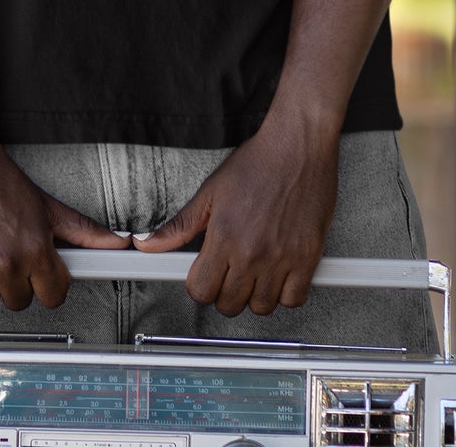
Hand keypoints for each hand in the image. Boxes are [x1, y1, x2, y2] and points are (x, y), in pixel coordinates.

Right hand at [0, 132, 128, 310]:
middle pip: (19, 302)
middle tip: (6, 251)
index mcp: (36, 249)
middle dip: (15, 281)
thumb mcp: (46, 205)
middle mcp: (7, 262)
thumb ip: (84, 230)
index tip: (38, 272)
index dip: (46, 284)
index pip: (53, 296)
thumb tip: (118, 244)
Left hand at [135, 113, 338, 315]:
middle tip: (228, 273)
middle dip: (224, 293)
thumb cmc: (256, 163)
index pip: (201, 291)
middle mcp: (251, 252)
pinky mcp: (308, 259)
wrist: (297, 147)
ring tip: (253, 272)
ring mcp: (281, 258)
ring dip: (254, 296)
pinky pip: (293, 300)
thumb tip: (147, 244)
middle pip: (229, 304)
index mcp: (223, 235)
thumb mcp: (210, 192)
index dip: (199, 286)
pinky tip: (278, 275)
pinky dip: (285, 294)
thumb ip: (179, 225)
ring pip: (261, 308)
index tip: (204, 276)